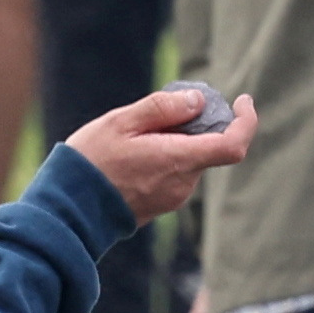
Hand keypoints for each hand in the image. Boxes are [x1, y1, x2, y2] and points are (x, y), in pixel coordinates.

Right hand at [62, 81, 260, 221]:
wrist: (67, 211)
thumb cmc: (90, 163)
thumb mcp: (120, 122)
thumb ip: (162, 108)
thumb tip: (198, 101)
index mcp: (178, 160)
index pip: (233, 144)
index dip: (246, 121)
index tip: (241, 100)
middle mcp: (183, 183)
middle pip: (209, 147)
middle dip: (195, 125)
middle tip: (159, 112)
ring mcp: (173, 197)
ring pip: (189, 159)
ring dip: (175, 141)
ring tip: (134, 137)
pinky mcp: (161, 205)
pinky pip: (175, 174)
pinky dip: (165, 157)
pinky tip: (131, 155)